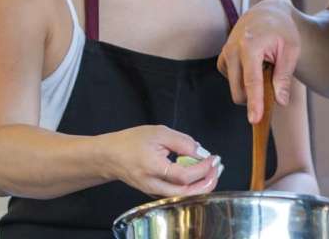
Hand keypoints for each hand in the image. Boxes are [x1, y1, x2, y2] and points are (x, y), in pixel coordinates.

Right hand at [99, 125, 222, 196]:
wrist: (110, 156)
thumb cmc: (131, 142)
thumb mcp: (158, 132)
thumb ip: (182, 142)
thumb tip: (201, 152)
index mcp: (153, 167)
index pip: (184, 176)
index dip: (203, 169)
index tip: (214, 158)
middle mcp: (153, 184)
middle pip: (186, 193)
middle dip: (207, 182)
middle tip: (218, 167)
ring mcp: (153, 192)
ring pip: (183, 196)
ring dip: (201, 185)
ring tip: (212, 170)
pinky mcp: (155, 193)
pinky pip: (177, 194)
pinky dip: (191, 187)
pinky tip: (199, 174)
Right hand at [217, 0, 299, 122]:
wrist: (267, 12)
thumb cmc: (282, 31)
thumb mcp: (291, 51)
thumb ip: (284, 77)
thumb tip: (280, 102)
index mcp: (250, 46)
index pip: (252, 81)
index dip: (254, 102)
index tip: (254, 120)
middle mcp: (232, 49)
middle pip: (239, 90)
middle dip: (255, 97)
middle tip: (273, 81)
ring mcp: (225, 53)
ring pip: (235, 87)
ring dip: (250, 87)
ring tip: (265, 67)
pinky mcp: (222, 58)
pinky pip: (231, 80)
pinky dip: (243, 80)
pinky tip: (255, 66)